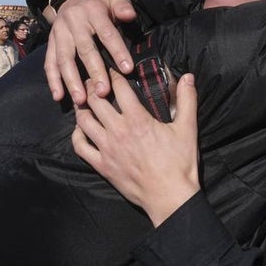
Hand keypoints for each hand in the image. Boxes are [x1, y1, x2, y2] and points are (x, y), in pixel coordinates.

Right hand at [45, 0, 138, 104]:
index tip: (127, 69)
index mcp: (92, 11)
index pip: (107, 33)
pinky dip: (53, 81)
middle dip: (94, 71)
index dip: (117, 51)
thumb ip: (124, 7)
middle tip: (103, 92)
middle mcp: (73, 22)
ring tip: (81, 100)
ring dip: (72, 81)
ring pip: (64, 59)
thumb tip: (130, 15)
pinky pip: (49, 63)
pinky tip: (59, 97)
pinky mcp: (50, 43)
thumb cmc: (100, 5)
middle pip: (85, 49)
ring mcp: (59, 33)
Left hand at [72, 71, 199, 226]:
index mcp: (137, 119)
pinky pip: (80, 147)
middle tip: (94, 80)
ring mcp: (107, 149)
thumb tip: (188, 76)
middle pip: (95, 100)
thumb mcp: (188, 128)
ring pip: (84, 121)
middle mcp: (117, 131)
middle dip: (92, 86)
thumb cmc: (179, 163)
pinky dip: (77, 135)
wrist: (169, 196)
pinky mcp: (102, 165)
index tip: (112, 69)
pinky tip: (81, 129)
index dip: (113, 74)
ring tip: (85, 100)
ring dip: (82, 107)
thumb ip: (187, 99)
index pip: (119, 88)